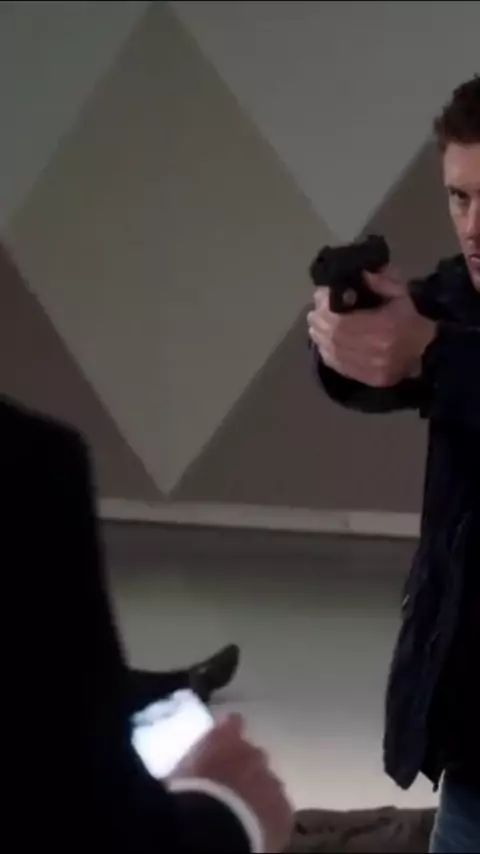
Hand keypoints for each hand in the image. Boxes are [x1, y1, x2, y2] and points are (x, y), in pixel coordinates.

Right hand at [170, 714, 292, 852]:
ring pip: (268, 783)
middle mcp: (252, 753)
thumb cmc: (187, 796)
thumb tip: (190, 767)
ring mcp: (272, 781)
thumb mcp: (178, 774)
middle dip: (244, 768)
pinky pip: (279, 810)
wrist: (212, 829)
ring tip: (242, 812)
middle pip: (253, 755)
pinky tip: (257, 829)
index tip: (223, 744)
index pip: (233, 722)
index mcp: (223, 739)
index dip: (229, 733)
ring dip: (258, 792)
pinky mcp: (284, 810)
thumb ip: (191, 764)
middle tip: (228, 787)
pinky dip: (270, 817)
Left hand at [307, 265, 436, 386]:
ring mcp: (368, 367)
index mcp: (382, 327)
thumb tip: (360, 274)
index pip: (341, 319)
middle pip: (333, 336)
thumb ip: (381, 282)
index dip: (326, 307)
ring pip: (332, 352)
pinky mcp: (367, 378)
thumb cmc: (411, 321)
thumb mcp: (401, 295)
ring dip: (319, 337)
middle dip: (319, 321)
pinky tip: (324, 343)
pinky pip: (338, 365)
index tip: (321, 296)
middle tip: (315, 311)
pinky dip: (327, 352)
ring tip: (316, 325)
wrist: (426, 353)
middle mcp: (373, 350)